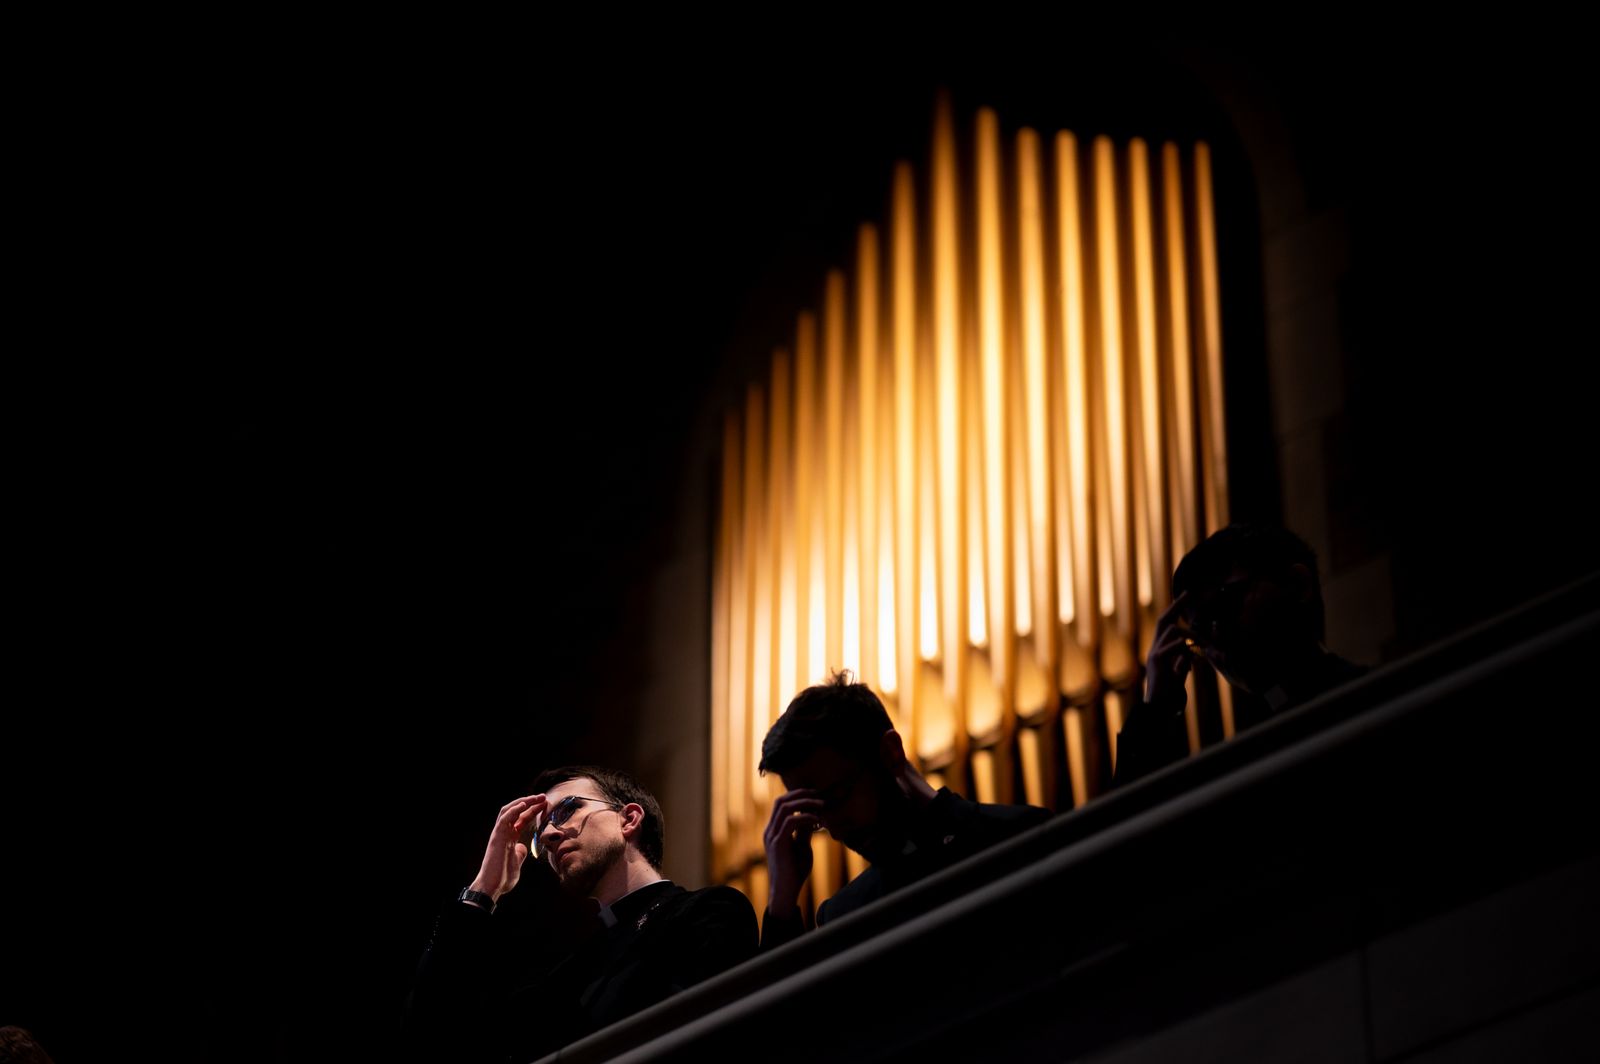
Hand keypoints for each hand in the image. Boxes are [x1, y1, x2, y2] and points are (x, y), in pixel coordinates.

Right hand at [469, 793, 546, 902]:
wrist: (492, 886)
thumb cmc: (503, 877)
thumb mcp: (516, 862)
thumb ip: (519, 853)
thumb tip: (522, 847)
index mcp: (509, 837)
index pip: (522, 818)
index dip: (533, 810)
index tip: (545, 804)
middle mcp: (504, 833)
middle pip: (516, 811)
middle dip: (530, 802)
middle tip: (543, 796)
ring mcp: (499, 834)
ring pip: (508, 810)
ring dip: (523, 801)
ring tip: (536, 797)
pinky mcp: (497, 837)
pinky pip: (504, 819)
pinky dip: (514, 810)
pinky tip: (524, 804)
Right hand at [762, 789, 822, 917]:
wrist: (786, 893)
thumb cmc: (794, 872)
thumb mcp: (802, 847)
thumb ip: (804, 832)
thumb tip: (812, 817)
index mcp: (774, 830)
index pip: (782, 803)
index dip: (798, 796)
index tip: (817, 796)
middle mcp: (770, 830)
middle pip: (781, 800)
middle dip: (801, 793)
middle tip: (819, 795)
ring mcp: (772, 836)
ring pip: (784, 807)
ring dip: (805, 802)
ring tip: (821, 804)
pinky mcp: (778, 844)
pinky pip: (790, 821)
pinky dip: (805, 817)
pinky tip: (817, 821)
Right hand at [1144, 591, 1196, 706]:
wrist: (1156, 708)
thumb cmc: (1168, 694)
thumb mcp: (1178, 673)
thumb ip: (1182, 662)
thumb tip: (1189, 656)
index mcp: (1158, 650)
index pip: (1165, 625)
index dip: (1174, 609)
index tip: (1186, 596)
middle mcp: (1154, 648)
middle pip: (1163, 620)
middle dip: (1176, 606)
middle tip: (1189, 594)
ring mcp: (1154, 654)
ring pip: (1173, 632)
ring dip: (1190, 636)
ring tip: (1203, 646)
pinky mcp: (1157, 661)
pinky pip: (1173, 647)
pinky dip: (1183, 646)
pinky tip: (1191, 654)